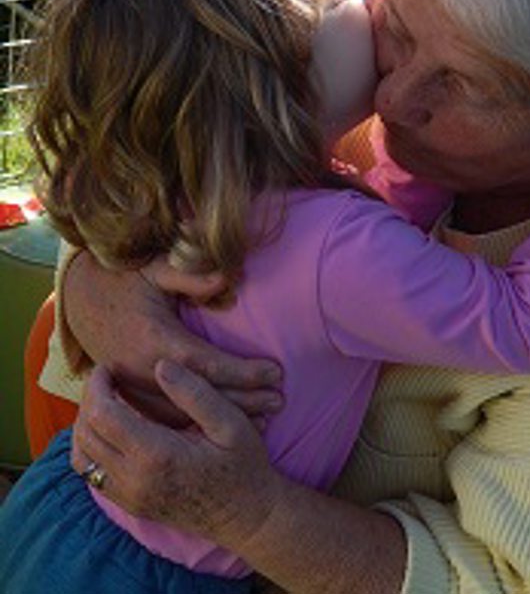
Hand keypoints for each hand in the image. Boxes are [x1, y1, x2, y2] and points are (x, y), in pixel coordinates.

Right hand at [64, 251, 282, 423]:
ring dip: (224, 418)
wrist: (81, 299)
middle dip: (244, 401)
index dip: (243, 371)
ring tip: (264, 420)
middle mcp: (144, 369)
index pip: (207, 363)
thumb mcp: (154, 269)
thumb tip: (226, 277)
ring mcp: (135, 387)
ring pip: (185, 415)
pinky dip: (197, 427)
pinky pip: (166, 420)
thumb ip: (188, 276)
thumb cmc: (124, 280)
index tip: (276, 372)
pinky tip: (224, 428)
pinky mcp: (130, 396)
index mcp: (155, 338)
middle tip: (280, 402)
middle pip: (202, 395)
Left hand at [71, 363, 282, 546]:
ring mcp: (129, 497)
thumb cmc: (243, 465)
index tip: (108, 366)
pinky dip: (92, 447)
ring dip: (85, 424)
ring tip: (106, 401)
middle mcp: (134, 480)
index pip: (103, 414)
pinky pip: (92, 475)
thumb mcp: (230, 422)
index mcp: (156, 455)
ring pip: (81, 457)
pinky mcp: (130, 505)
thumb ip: (195, 393)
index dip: (98, 385)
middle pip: (85, 433)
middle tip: (105, 378)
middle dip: (89, 399)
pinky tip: (113, 429)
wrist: (246, 516)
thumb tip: (160, 365)